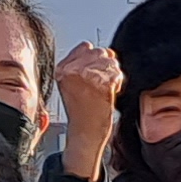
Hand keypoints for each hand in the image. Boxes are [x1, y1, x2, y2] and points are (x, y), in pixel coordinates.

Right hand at [55, 40, 123, 178]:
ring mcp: (86, 79)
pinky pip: (116, 73)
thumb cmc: (81, 111)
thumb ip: (82, 65)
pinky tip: (114, 89)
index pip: (85, 47)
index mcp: (62, 69)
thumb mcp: (72, 84)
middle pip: (98, 52)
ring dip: (113, 72)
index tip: (96, 67)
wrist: (84, 134)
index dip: (94, 54)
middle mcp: (72, 72)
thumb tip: (104, 51)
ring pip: (109, 62)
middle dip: (106, 63)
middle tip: (105, 78)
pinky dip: (118, 80)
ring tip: (109, 84)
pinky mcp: (101, 87)